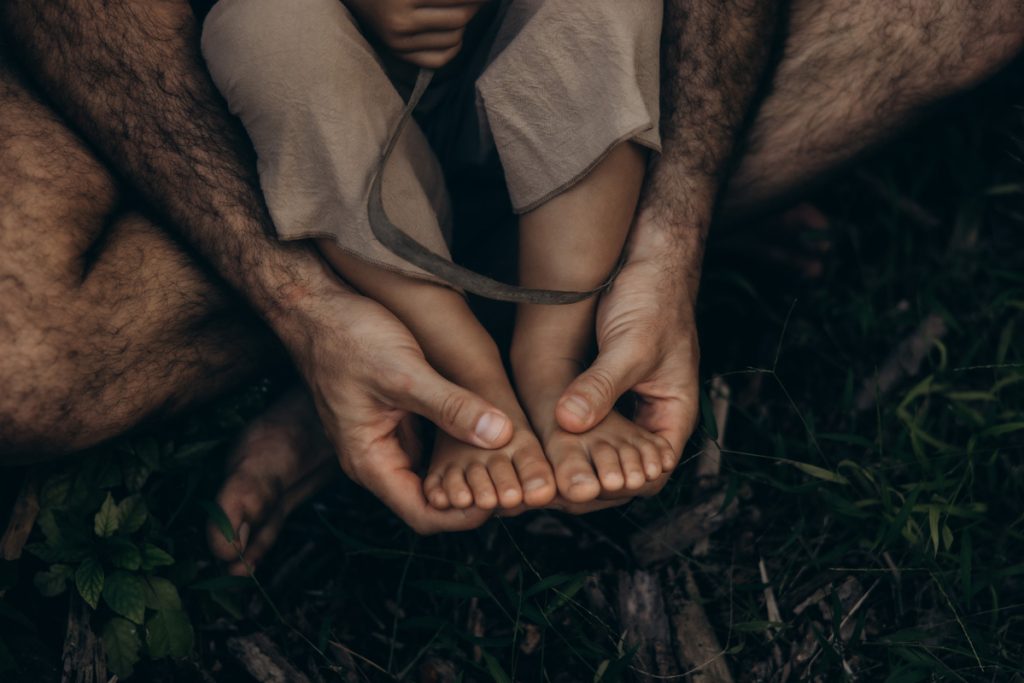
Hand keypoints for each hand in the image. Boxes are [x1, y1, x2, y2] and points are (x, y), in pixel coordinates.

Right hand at [288, 289, 513, 532]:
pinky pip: (430, 444)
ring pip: (433, 471)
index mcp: (370, 462)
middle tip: (516, 484)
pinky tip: (489, 431)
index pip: (423, 515)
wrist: (316, 307)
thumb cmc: (349, 337)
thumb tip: (501, 435)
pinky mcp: (395, 418)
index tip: (504, 499)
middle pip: (432, 499)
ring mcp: (385, 439)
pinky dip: (458, 445)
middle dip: (474, 495)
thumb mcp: (404, 372)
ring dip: (468, 471)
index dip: (466, 516)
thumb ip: (451, 406)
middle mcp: (377, 459)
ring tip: (510, 464)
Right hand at [344, 0, 487, 68]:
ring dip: (464, 23)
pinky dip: (454, 46)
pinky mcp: (400, 54)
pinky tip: (452, 32)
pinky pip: (441, 59)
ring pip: (455, 38)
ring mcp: (400, 42)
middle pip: (461, 17)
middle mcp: (401, 21)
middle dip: (476, 5)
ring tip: (459, 10)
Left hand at [551, 209, 702, 509]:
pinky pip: (578, 427)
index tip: (575, 492)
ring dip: (566, 467)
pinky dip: (558, 440)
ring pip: (593, 453)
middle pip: (616, 472)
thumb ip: (601, 386)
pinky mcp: (595, 392)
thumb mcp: (631, 346)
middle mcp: (646, 419)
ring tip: (527, 481)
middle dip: (582, 486)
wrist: (648, 257)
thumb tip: (568, 423)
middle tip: (537, 494)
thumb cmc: (654, 298)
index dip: (614, 490)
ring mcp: (620, 407)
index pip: (648, 475)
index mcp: (671, 417)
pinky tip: (527, 446)